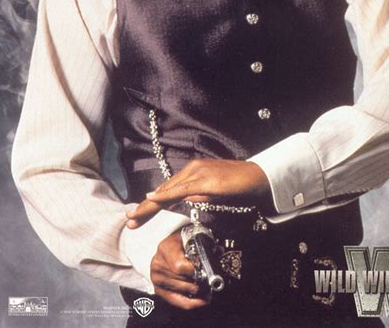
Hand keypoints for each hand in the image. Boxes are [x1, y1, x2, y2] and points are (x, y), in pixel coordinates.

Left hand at [126, 159, 270, 226]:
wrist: (258, 177)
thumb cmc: (238, 185)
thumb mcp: (214, 193)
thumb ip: (199, 196)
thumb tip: (186, 202)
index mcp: (193, 172)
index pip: (168, 190)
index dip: (151, 204)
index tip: (137, 215)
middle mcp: (192, 169)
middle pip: (164, 190)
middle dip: (145, 206)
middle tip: (129, 219)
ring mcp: (198, 172)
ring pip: (168, 190)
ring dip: (150, 204)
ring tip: (135, 216)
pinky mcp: (205, 179)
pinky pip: (181, 189)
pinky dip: (166, 195)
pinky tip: (154, 199)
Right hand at [150, 230, 209, 309]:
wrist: (167, 246)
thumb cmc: (180, 241)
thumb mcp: (189, 237)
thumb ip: (204, 244)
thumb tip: (219, 252)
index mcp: (165, 248)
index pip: (179, 266)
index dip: (194, 271)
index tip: (205, 270)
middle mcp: (158, 264)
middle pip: (184, 280)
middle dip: (201, 281)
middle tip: (212, 279)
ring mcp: (157, 279)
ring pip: (185, 290)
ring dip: (199, 290)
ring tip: (208, 286)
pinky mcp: (159, 290)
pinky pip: (180, 302)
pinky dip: (194, 302)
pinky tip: (204, 298)